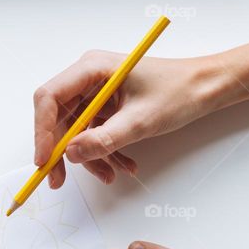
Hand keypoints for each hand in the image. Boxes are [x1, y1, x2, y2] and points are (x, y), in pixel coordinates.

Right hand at [33, 50, 223, 187]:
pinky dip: (103, 152)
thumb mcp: (141, 121)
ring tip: (110, 174)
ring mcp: (96, 93)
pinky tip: (122, 165)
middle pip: (56, 117)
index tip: (44, 160)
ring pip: (75, 131)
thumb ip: (104, 139)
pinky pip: (92, 134)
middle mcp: (88, 78)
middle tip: (59, 180)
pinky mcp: (105, 107)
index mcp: (91, 68)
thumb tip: (70, 154)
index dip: (42, 131)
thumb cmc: (179, 92)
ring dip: (89, 156)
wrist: (206, 88)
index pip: (49, 98)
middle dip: (60, 151)